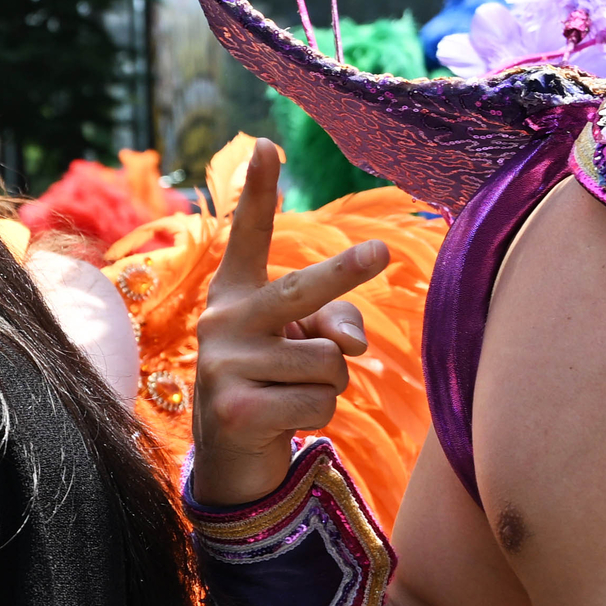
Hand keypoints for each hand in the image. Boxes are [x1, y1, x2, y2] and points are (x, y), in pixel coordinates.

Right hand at [189, 141, 393, 509]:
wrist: (232, 462)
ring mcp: (223, 364)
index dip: (257, 190)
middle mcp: (222, 321)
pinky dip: (319, 418)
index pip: (247, 236)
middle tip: (383, 250)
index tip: (266, 144)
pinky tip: (285, 424)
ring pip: (327, 362)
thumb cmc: (274, 388)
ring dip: (329, 386)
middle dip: (345, 272)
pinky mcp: (236, 408)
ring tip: (294, 397)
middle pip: (300, 291)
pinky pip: (320, 402)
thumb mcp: (301, 349)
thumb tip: (355, 347)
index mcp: (234, 296)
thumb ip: (331, 327)